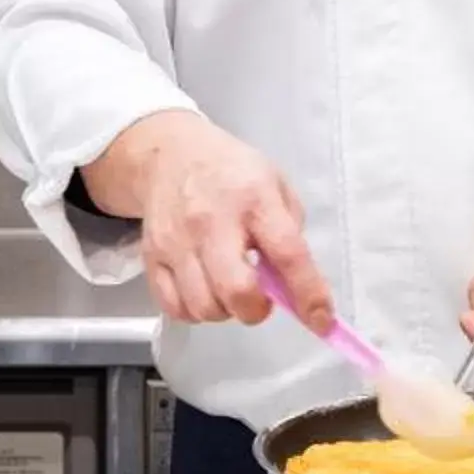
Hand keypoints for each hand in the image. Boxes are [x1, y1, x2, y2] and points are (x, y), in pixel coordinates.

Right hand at [83, 111, 331, 331]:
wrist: (171, 155)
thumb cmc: (233, 173)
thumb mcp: (276, 185)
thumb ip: (289, 233)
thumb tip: (295, 287)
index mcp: (255, 198)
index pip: (288, 253)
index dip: (308, 293)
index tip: (321, 318)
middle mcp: (213, 221)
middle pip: (236, 289)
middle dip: (256, 309)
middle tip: (261, 299)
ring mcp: (177, 240)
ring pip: (203, 306)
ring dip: (225, 311)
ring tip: (230, 290)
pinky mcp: (152, 256)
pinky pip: (174, 307)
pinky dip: (194, 311)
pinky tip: (205, 291)